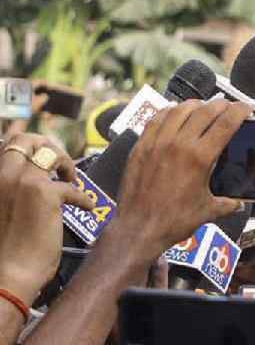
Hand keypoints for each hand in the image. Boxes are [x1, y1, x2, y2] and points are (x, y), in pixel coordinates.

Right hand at [0, 133, 92, 304]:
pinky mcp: (46, 194)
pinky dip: (82, 198)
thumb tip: (26, 180)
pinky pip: (71, 187)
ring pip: (51, 152)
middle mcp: (2, 175)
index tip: (37, 157)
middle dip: (46, 144)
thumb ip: (8, 190)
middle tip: (56, 162)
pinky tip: (86, 207)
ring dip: (66, 163)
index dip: (24, 147)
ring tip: (71, 178)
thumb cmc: (2, 251)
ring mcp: (23, 181)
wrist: (6, 276)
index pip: (4, 146)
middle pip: (25, 139)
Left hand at [111, 100, 250, 261]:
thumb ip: (228, 203)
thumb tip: (239, 203)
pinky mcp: (141, 146)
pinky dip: (169, 111)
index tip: (247, 107)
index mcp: (200, 158)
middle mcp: (179, 144)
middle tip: (229, 106)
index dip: (241, 110)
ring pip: (180, 109)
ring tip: (204, 106)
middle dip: (222, 104)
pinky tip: (174, 112)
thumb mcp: (208, 211)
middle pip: (205, 110)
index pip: (226, 123)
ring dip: (196, 104)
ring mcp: (158, 143)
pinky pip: (156, 118)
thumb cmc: (172, 222)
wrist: (138, 230)